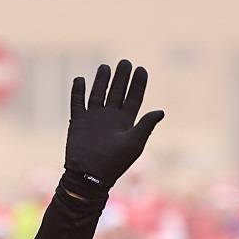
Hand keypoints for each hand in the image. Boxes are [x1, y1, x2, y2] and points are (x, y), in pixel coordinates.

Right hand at [64, 59, 164, 189]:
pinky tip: (80, 79)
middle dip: (121, 77)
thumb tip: (161, 111)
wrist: (89, 176)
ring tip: (105, 67)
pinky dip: (78, 91)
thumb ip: (146, 125)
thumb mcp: (134, 143)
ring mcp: (93, 118)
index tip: (141, 69)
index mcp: (126, 122)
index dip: (138, 84)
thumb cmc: (115, 163)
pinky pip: (77, 102)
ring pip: (98, 94)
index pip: (134, 98)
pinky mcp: (78, 121)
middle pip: (117, 92)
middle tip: (125, 62)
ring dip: (101, 81)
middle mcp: (110, 117)